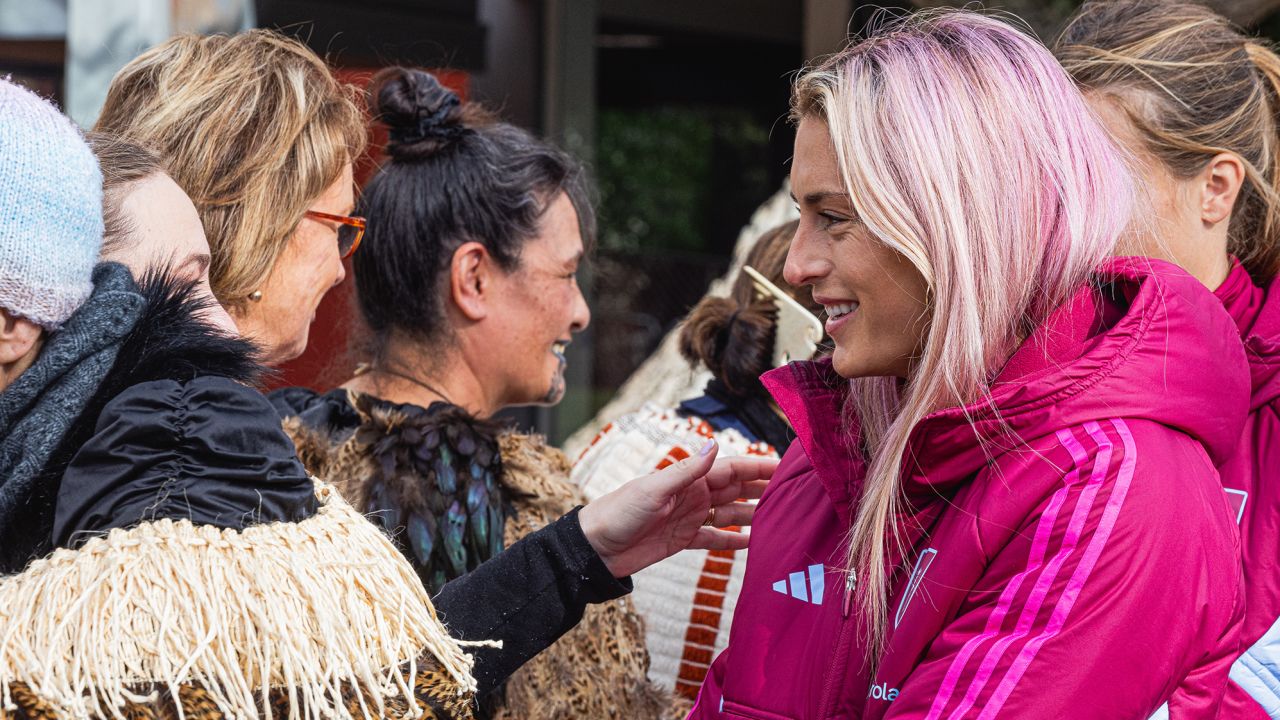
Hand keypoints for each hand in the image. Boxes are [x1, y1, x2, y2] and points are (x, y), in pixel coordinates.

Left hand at [578, 440, 775, 577]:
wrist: (594, 548)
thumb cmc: (618, 511)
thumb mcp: (654, 490)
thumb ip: (687, 471)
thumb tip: (714, 446)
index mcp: (689, 478)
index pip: (733, 468)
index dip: (761, 466)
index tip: (789, 467)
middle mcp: (694, 494)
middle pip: (738, 488)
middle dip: (766, 488)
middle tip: (800, 492)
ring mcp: (691, 517)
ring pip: (732, 513)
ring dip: (757, 514)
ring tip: (786, 518)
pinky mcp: (684, 540)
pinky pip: (716, 539)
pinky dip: (735, 541)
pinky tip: (757, 543)